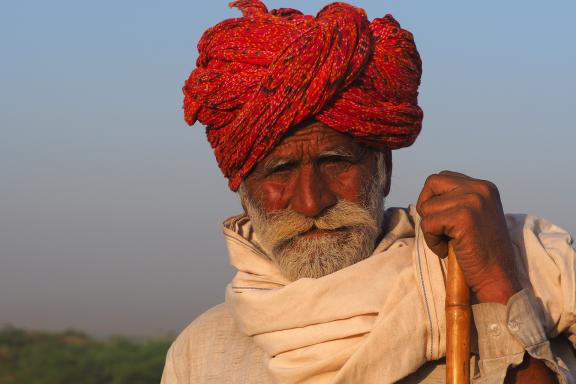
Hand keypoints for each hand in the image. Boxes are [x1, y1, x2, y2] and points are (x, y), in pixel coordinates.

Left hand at [416, 171, 520, 303]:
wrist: (497, 278)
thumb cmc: (480, 252)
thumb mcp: (474, 216)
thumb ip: (458, 200)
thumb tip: (427, 194)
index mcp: (484, 186)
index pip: (443, 178)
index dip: (434, 199)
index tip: (444, 220)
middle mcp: (480, 188)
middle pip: (431, 182)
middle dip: (426, 206)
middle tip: (438, 228)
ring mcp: (473, 201)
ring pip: (427, 207)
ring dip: (430, 230)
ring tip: (448, 243)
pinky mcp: (463, 217)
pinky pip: (427, 224)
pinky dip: (431, 241)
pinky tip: (447, 251)